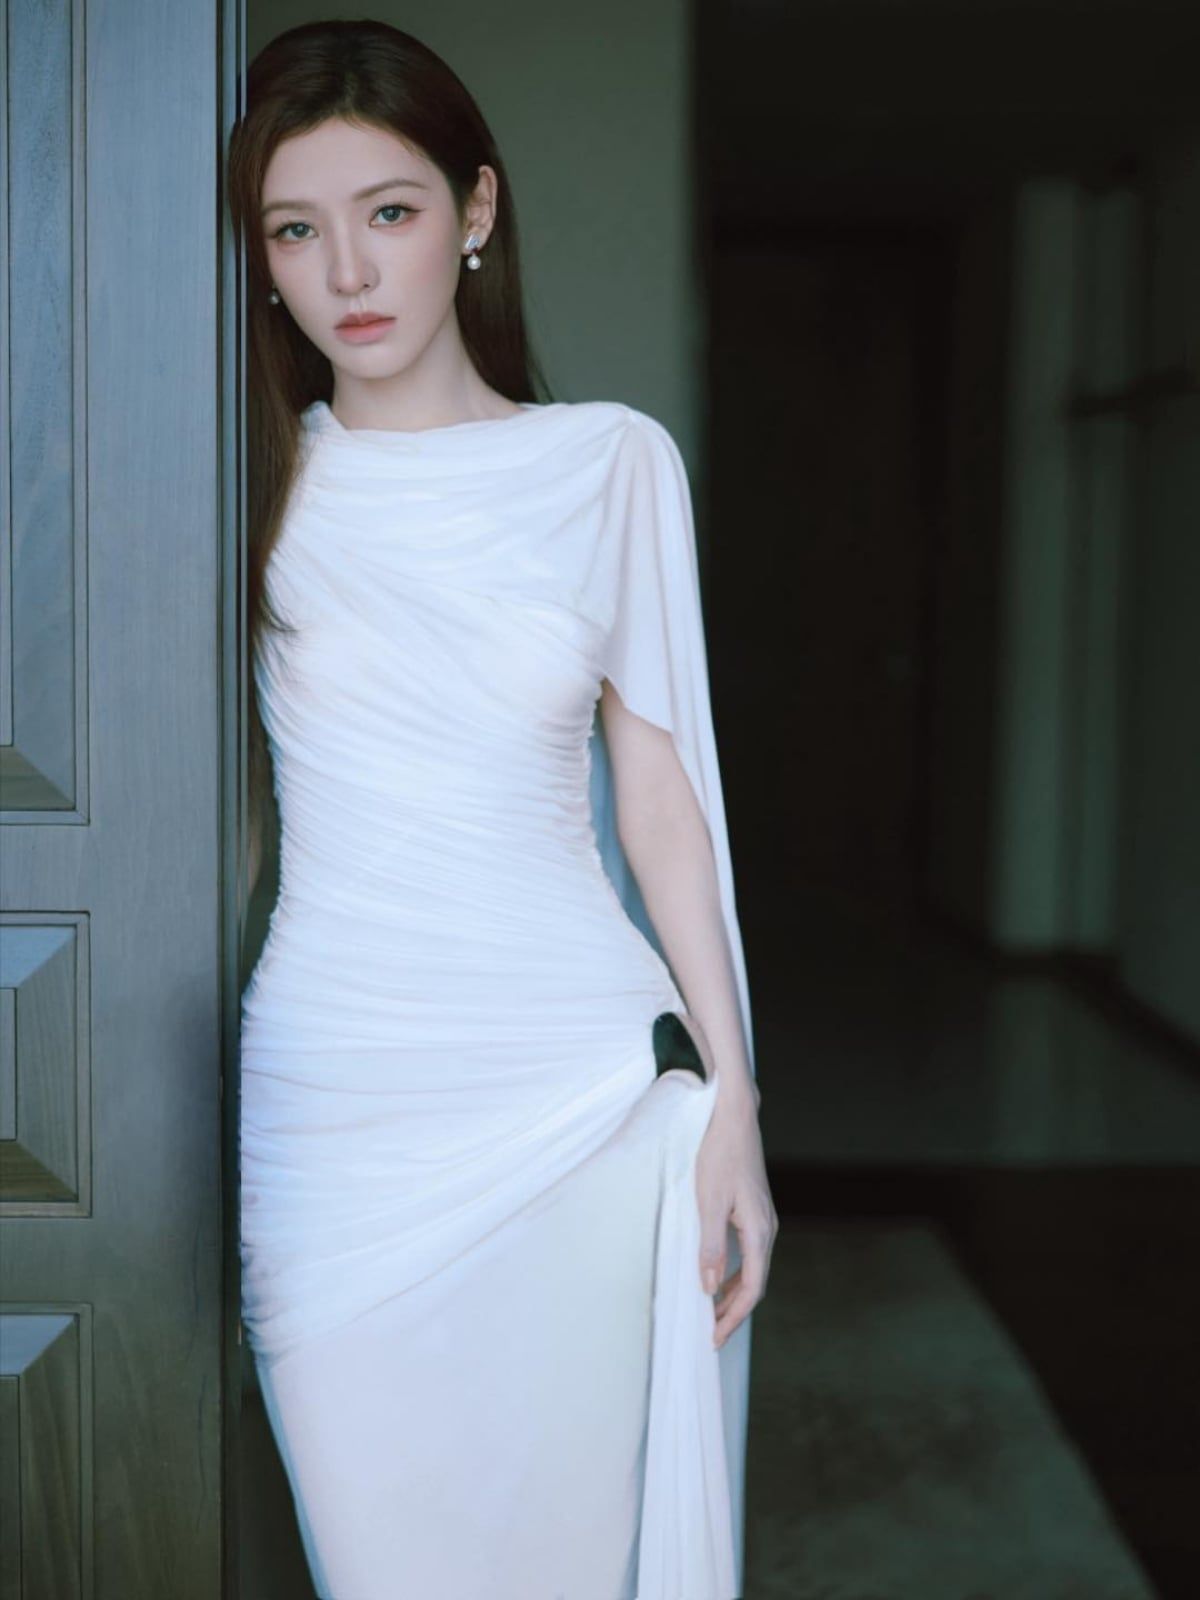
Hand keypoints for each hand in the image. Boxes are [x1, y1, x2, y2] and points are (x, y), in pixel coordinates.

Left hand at [694, 1075, 777, 1348]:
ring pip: (753, 1269)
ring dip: (732, 1293)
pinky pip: (749, 1253)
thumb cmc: (719, 1155)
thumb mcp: (708, 1201)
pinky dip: (734, 1272)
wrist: (734, 1118)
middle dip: (733, 1312)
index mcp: (759, 1232)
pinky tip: (716, 1276)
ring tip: (711, 1312)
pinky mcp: (755, 1212)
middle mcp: (768, 1229)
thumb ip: (710, 1246)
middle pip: (754, 1283)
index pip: (751, 1289)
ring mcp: (763, 1220)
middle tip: (710, 1335)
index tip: (713, 1339)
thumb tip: (708, 1287)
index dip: (732, 1317)